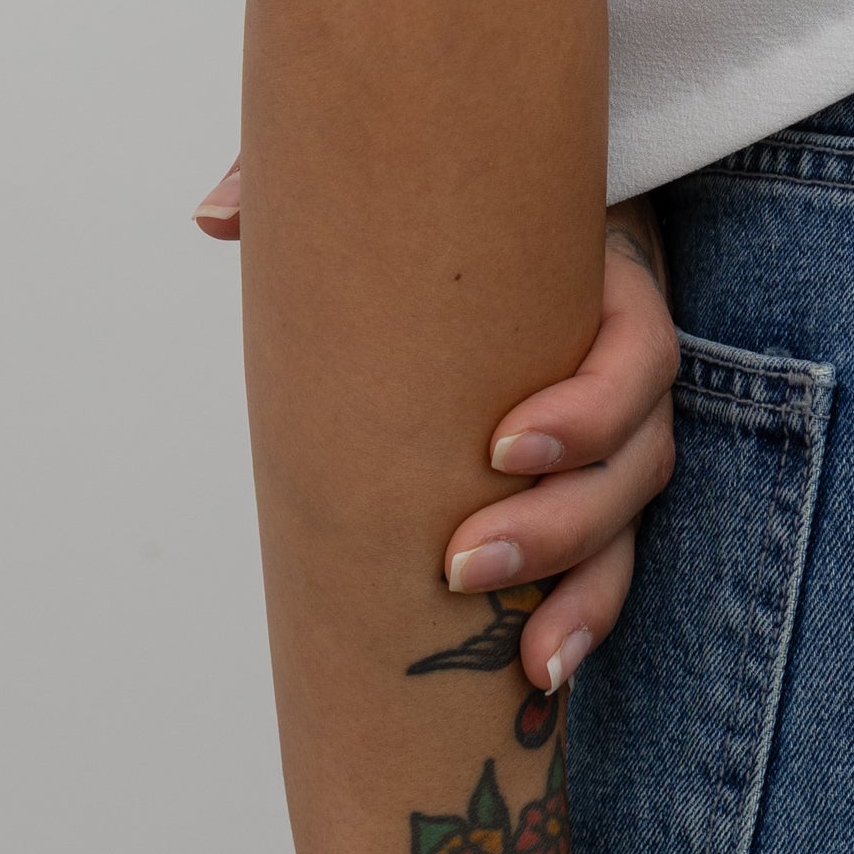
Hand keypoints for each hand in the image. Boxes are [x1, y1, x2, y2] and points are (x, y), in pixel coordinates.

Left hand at [199, 178, 678, 704]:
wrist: (506, 219)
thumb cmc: (454, 204)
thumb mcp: (396, 178)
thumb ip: (312, 179)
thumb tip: (215, 215)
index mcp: (606, 288)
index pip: (637, 356)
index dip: (586, 412)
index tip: (496, 446)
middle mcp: (625, 370)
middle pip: (638, 461)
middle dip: (560, 526)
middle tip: (458, 563)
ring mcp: (617, 437)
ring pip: (628, 527)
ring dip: (581, 595)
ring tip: (525, 658)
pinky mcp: (591, 490)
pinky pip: (606, 564)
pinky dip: (580, 619)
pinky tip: (539, 675)